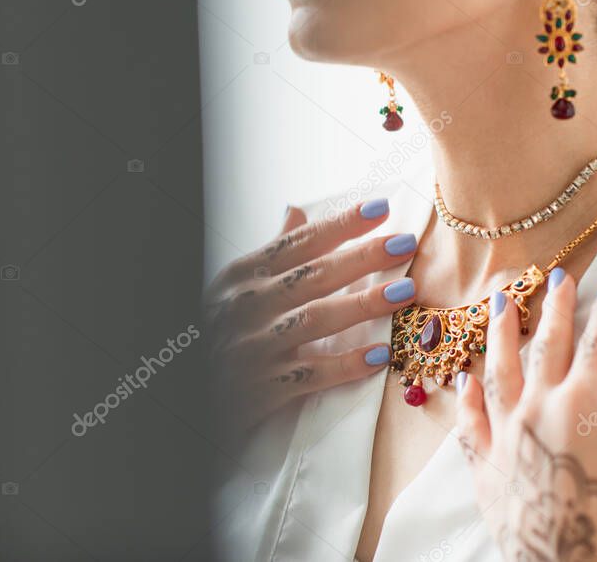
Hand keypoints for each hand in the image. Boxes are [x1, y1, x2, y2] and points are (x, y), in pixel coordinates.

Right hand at [205, 200, 417, 431]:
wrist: (192, 390)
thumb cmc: (218, 333)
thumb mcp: (232, 287)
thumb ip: (271, 252)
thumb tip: (296, 211)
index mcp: (243, 276)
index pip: (299, 242)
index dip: (341, 224)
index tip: (379, 208)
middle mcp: (248, 306)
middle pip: (314, 275)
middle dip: (362, 257)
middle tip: (404, 243)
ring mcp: (255, 347)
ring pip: (316, 319)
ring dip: (362, 305)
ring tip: (404, 292)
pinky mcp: (262, 388)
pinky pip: (312, 374)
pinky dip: (346, 365)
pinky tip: (379, 356)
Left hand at [456, 270, 596, 560]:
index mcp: (585, 399)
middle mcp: (539, 403)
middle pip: (547, 343)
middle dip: (556, 307)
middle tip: (557, 278)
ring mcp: (505, 430)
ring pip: (499, 368)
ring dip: (502, 332)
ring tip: (502, 302)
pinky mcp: (484, 460)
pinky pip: (470, 420)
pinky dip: (466, 397)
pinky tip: (463, 378)